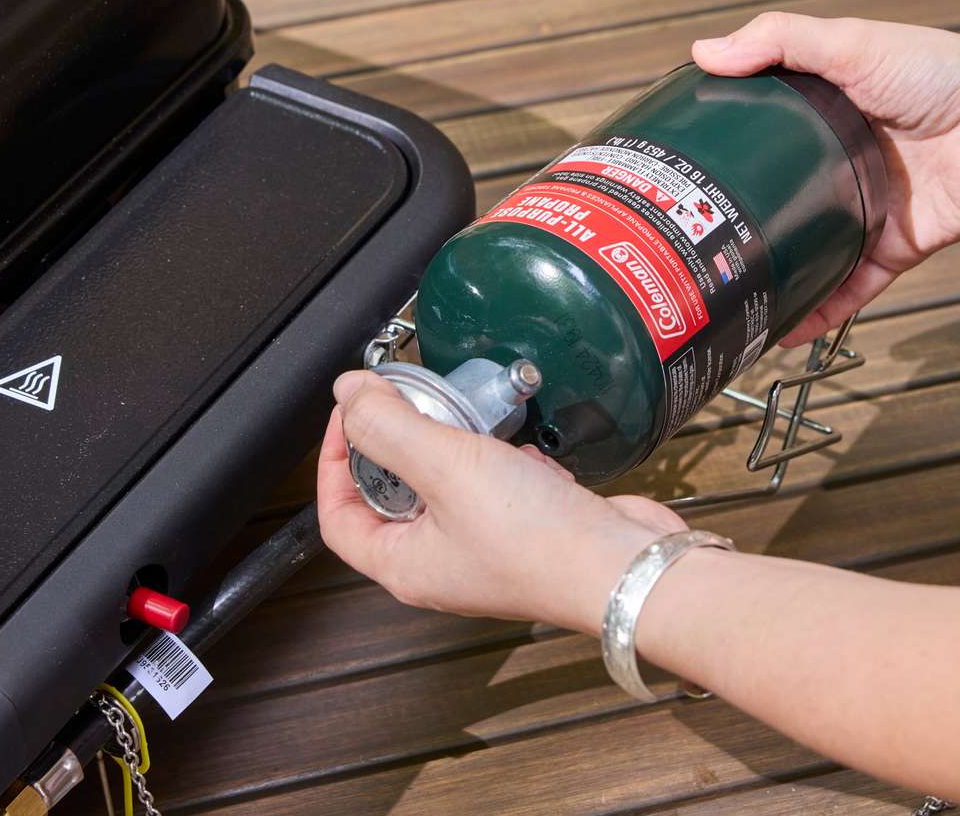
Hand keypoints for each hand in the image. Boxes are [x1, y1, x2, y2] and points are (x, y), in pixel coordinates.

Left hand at [317, 371, 687, 632]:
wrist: (625, 567)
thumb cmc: (538, 541)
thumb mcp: (446, 466)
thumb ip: (390, 426)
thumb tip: (347, 393)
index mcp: (405, 565)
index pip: (338, 516)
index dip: (333, 463)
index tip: (353, 415)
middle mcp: (441, 564)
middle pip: (395, 497)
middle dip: (404, 446)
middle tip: (415, 406)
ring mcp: (487, 549)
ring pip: (451, 487)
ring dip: (461, 450)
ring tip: (472, 424)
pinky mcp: (529, 533)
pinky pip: (501, 489)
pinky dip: (510, 464)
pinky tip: (527, 455)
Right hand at [693, 12, 959, 344]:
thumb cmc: (942, 73)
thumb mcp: (851, 43)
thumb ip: (780, 40)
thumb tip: (704, 52)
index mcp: (823, 113)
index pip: (758, 132)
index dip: (719, 148)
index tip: (674, 169)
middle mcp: (838, 164)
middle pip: (776, 198)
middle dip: (734, 222)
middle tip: (684, 242)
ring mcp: (864, 209)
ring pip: (806, 251)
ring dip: (771, 274)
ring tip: (721, 296)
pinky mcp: (892, 248)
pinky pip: (848, 288)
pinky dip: (817, 312)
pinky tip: (779, 331)